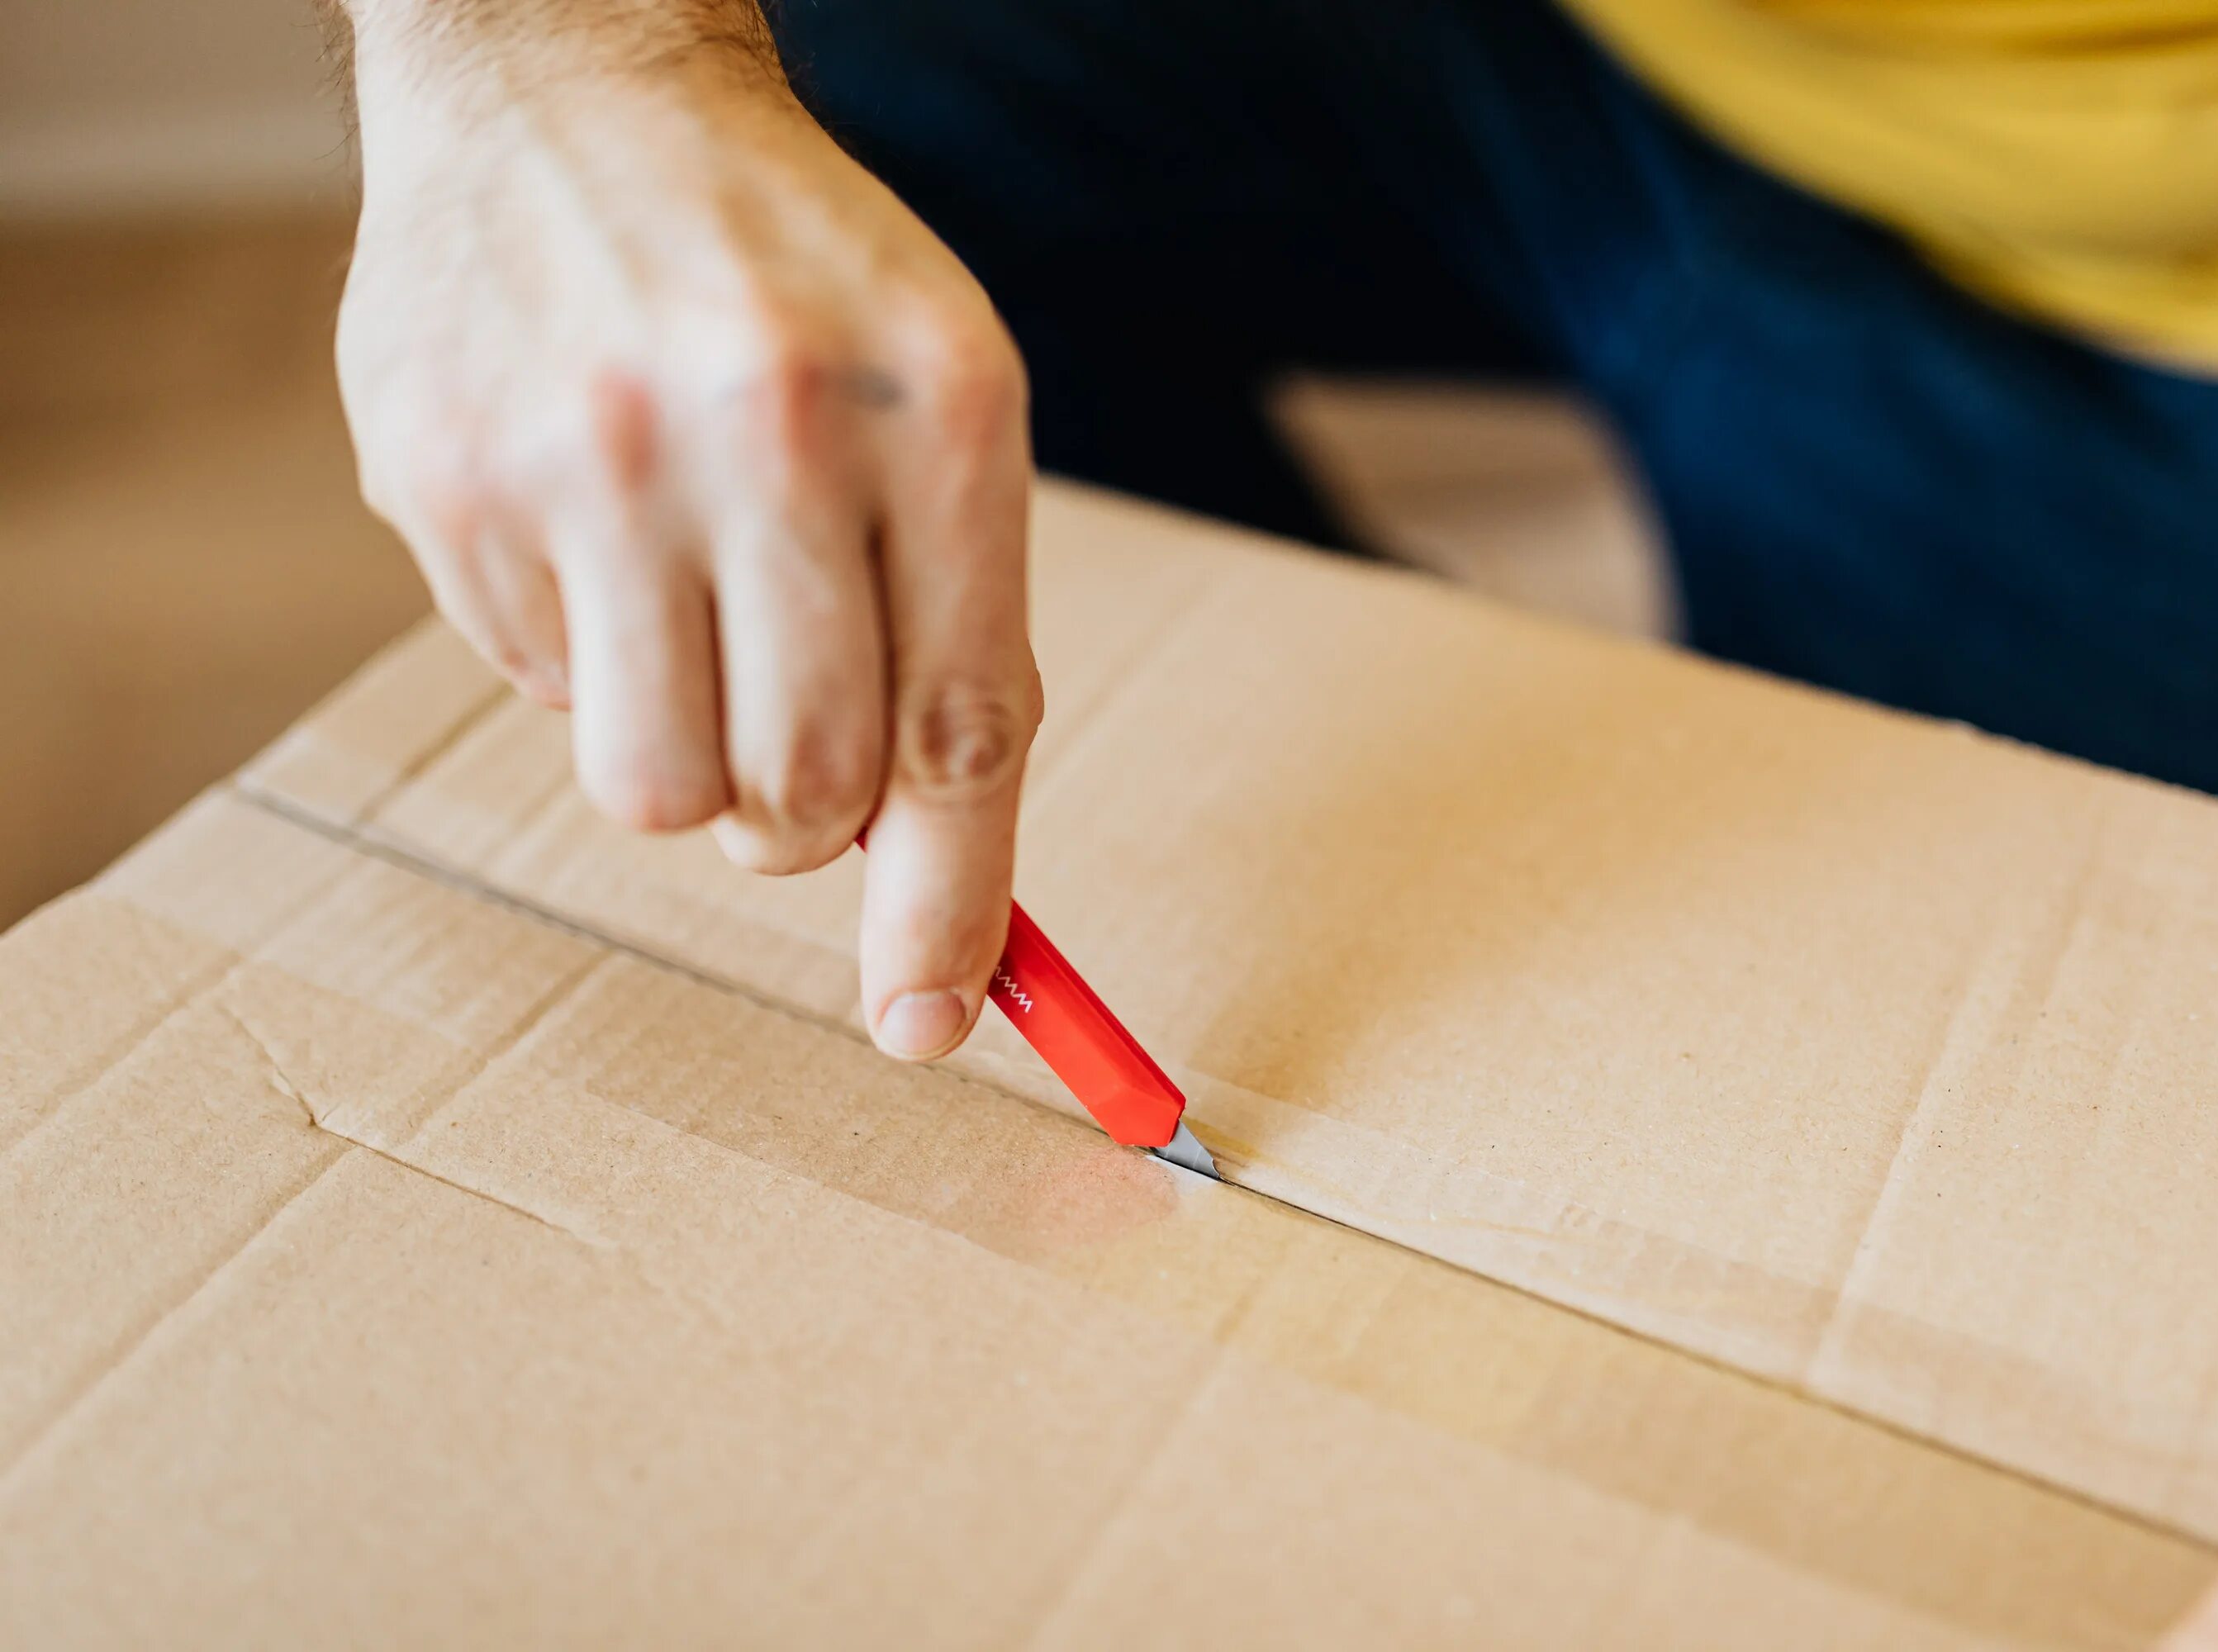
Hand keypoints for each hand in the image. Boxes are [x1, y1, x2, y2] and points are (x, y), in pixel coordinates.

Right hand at [335, 14, 1039, 1061]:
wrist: (577, 86)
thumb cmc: (798, 288)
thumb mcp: (942, 412)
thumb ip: (956, 640)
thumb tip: (931, 910)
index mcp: (933, 410)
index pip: (960, 732)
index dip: (953, 910)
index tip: (933, 1023)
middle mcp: (761, 427)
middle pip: (804, 793)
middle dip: (809, 819)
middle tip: (799, 740)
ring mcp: (585, 450)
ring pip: (654, 791)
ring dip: (688, 764)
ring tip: (688, 624)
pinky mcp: (444, 476)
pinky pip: (531, 698)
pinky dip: (580, 660)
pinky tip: (591, 530)